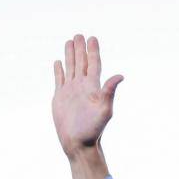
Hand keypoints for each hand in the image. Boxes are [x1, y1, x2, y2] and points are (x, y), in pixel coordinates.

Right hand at [52, 34, 121, 168]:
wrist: (78, 143)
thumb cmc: (93, 129)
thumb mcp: (104, 109)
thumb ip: (109, 91)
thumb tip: (120, 75)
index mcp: (93, 87)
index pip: (94, 64)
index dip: (93, 51)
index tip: (92, 38)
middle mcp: (82, 86)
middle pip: (82, 63)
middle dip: (80, 49)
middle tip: (79, 35)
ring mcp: (71, 91)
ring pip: (70, 67)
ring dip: (70, 55)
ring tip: (69, 41)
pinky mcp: (60, 96)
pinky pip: (59, 78)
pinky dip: (59, 70)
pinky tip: (58, 62)